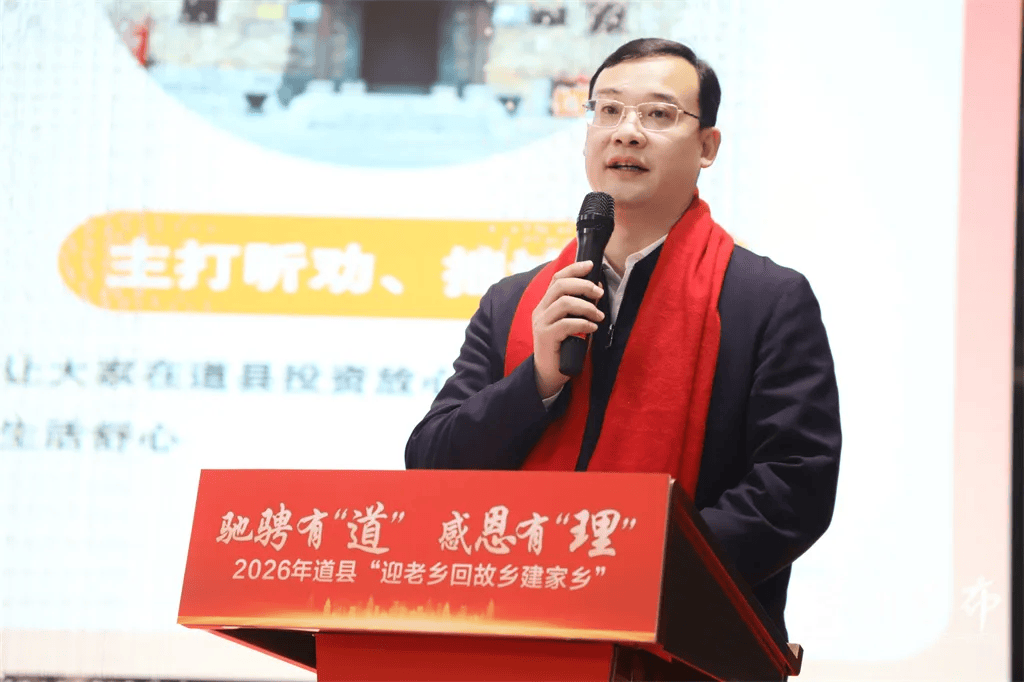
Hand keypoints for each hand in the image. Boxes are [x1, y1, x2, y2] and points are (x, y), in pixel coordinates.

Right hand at [531, 260, 604, 398]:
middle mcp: (541, 311)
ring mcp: (541, 323)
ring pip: (564, 303)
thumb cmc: (565, 348)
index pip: (557, 278)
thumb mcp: (572, 323)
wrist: (549, 374)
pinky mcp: (545, 337)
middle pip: (561, 286)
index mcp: (546, 304)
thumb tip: (597, 290)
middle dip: (584, 285)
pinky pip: (566, 323)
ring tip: (599, 316)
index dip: (574, 269)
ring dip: (587, 306)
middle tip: (600, 293)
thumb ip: (580, 308)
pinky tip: (593, 328)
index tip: (591, 265)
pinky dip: (583, 323)